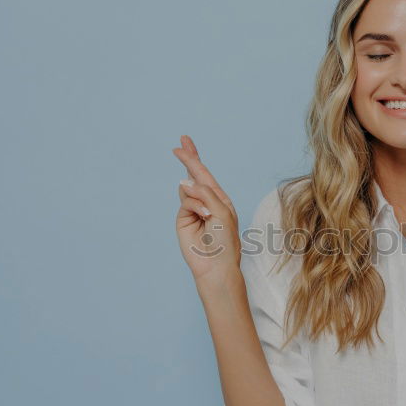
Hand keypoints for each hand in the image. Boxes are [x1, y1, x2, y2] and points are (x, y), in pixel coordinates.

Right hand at [172, 135, 240, 283]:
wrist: (216, 264)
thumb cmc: (225, 240)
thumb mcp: (222, 211)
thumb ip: (205, 193)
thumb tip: (183, 182)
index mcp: (219, 198)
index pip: (205, 174)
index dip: (194, 158)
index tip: (184, 141)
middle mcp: (205, 201)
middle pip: (193, 176)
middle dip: (188, 159)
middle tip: (180, 144)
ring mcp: (193, 210)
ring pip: (188, 190)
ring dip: (198, 197)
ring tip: (208, 215)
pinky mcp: (183, 218)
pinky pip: (186, 203)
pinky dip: (195, 206)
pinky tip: (203, 216)